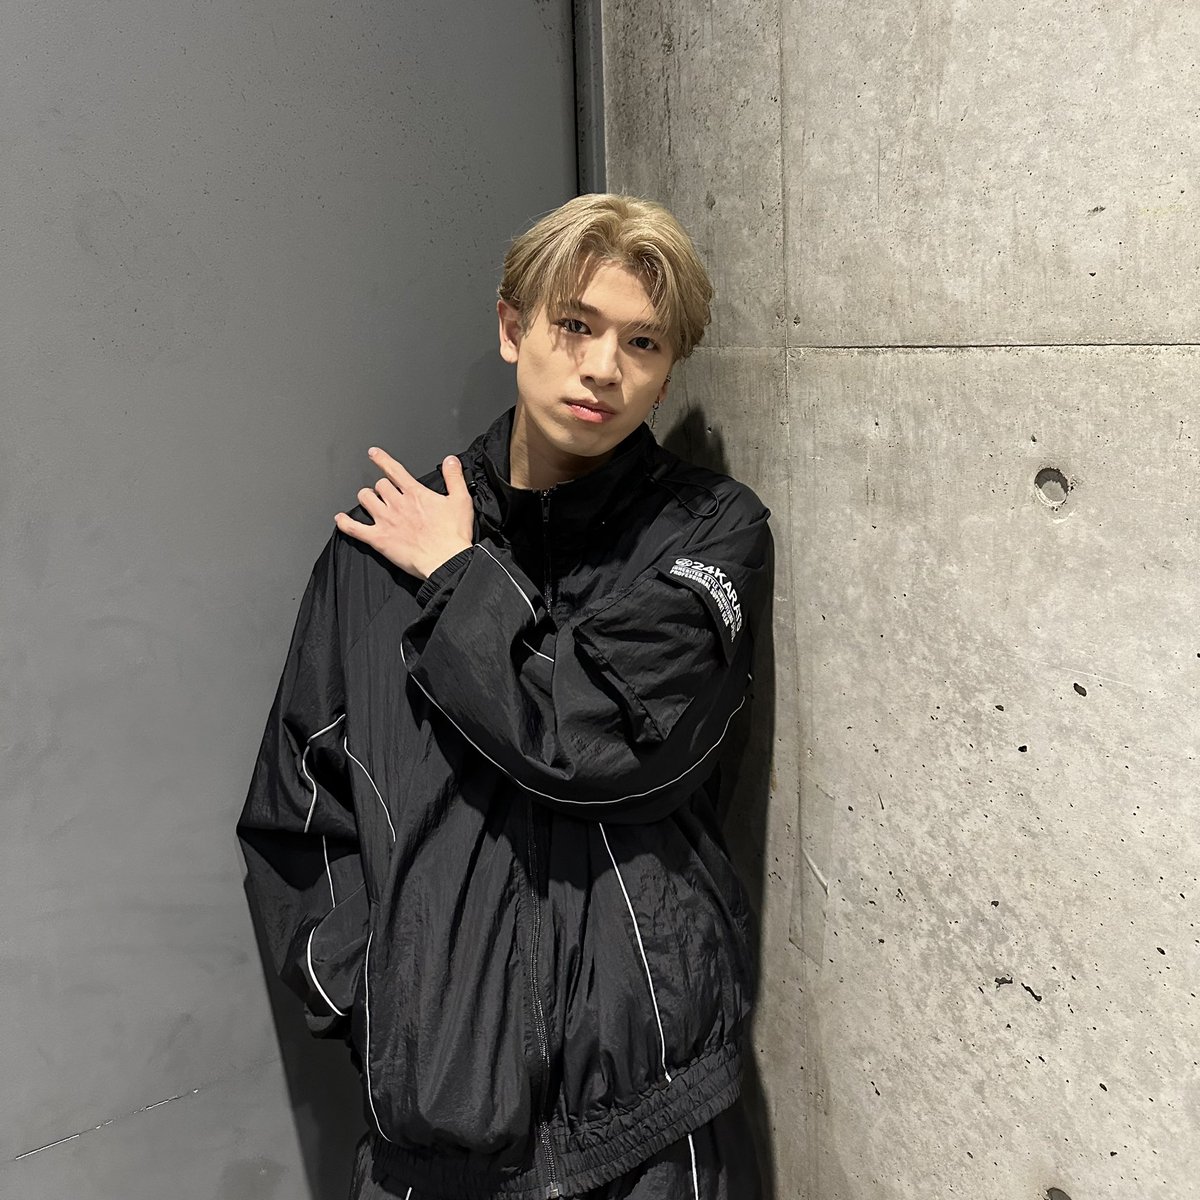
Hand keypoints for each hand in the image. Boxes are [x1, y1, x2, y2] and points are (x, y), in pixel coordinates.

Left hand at [335, 448, 473, 579]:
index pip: (394, 470)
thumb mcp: (461, 500)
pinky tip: (340, 520)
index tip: (373, 454)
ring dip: (366, 498)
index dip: (382, 459)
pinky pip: (355, 528)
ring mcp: (386, 521)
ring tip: (370, 502)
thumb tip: (451, 460)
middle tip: (387, 494)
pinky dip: (345, 523)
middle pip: (379, 485)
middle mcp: (397, 504)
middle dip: (382, 487)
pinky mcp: (379, 539)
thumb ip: (454, 477)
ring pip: (365, 499)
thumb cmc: (453, 535)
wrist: (446, 561)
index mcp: (414, 494)